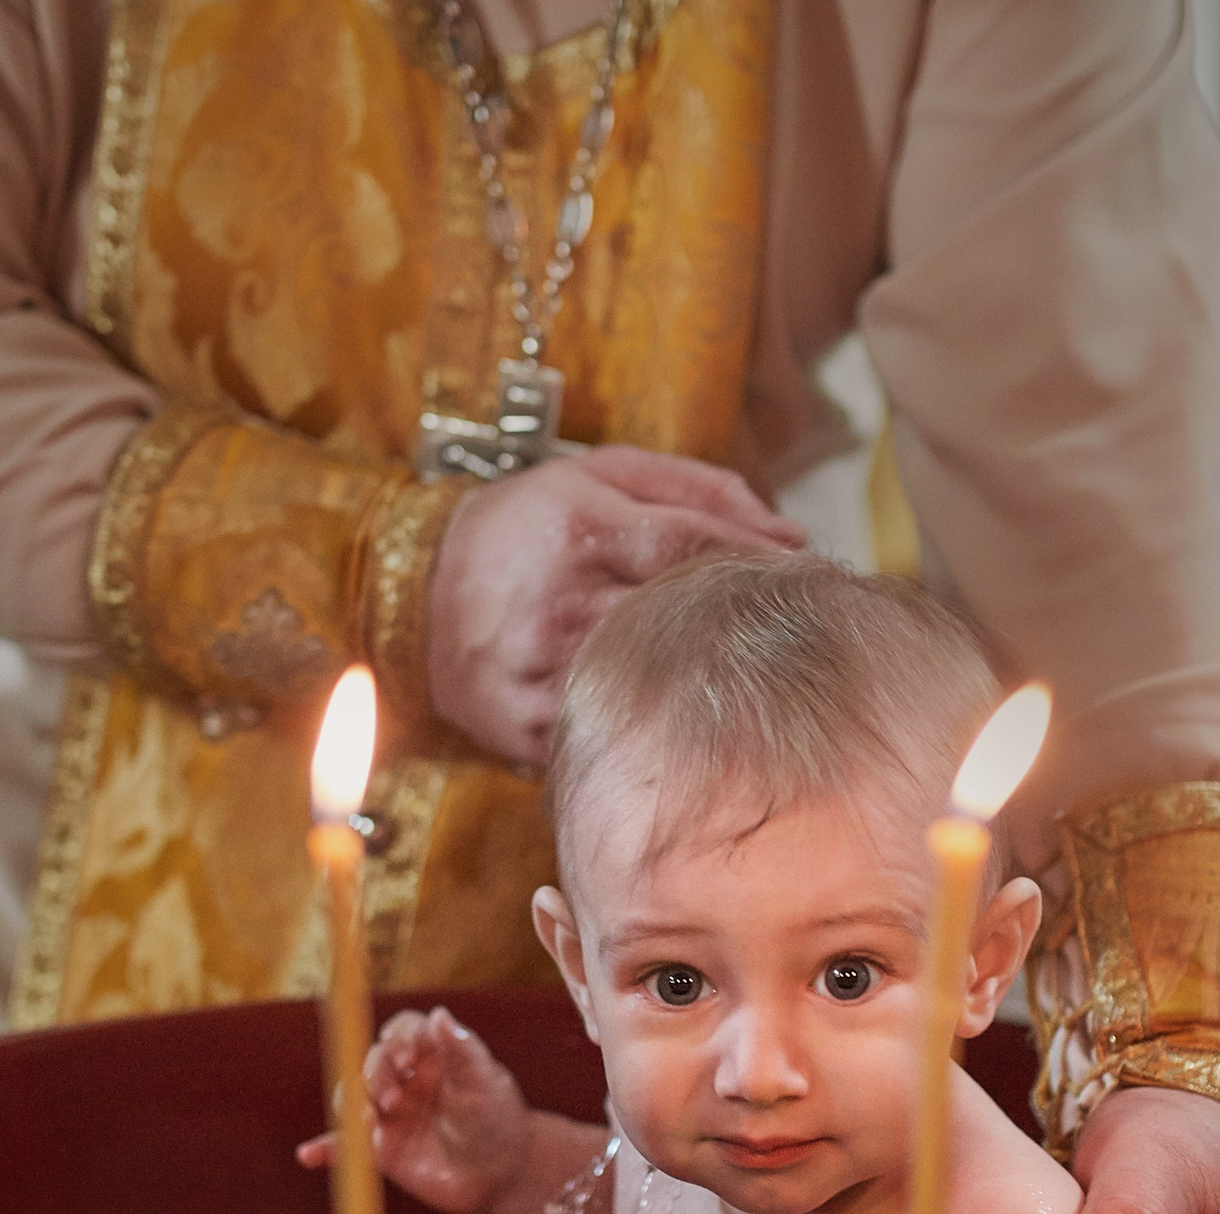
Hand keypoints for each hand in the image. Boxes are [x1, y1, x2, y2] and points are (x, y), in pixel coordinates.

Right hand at [298, 1007, 527, 1213]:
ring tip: (366, 1122)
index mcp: (431, 1055)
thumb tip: (440, 1014)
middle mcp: (406, 1079)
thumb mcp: (485, 1083)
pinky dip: (325, 1149)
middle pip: (372, 1061)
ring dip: (350, 1104)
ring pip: (352, 1097)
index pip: (402, 1032)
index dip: (398, 1039)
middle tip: (391, 1099)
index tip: (406, 1057)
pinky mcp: (381, 1149)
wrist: (502, 1176)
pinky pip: (345, 1147)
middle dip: (374, 1075)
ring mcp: (390, 1113)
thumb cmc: (498, 1121)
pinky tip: (309, 1155)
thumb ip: (461, 1049)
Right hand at [425, 446, 806, 765]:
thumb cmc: (531, 524)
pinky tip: (671, 713)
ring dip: (701, 683)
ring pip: (651, 685)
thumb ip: (701, 490)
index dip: (759, 566)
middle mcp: (560, 599)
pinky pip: (607, 732)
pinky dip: (647, 725)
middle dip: (739, 626)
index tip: (802, 581)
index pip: (697, 547)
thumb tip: (790, 533)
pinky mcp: (524, 724)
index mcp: (582, 526)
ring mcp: (539, 668)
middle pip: (683, 620)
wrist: (416, 590)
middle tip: (785, 633)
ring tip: (732, 674)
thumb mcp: (603, 475)